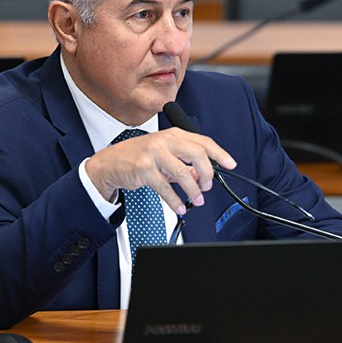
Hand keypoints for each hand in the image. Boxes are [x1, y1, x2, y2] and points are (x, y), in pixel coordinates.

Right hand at [85, 128, 236, 214]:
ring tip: (197, 200)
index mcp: (173, 134)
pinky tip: (180, 207)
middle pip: (197, 154)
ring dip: (193, 190)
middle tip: (208, 186)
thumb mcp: (165, 156)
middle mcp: (165, 141)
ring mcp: (154, 153)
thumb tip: (202, 177)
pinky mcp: (144, 169)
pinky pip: (165, 188)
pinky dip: (175, 201)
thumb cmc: (139, 157)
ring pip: (183, 173)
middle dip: (208, 173)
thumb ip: (185, 164)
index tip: (230, 164)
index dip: (219, 154)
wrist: (111, 162)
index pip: (203, 141)